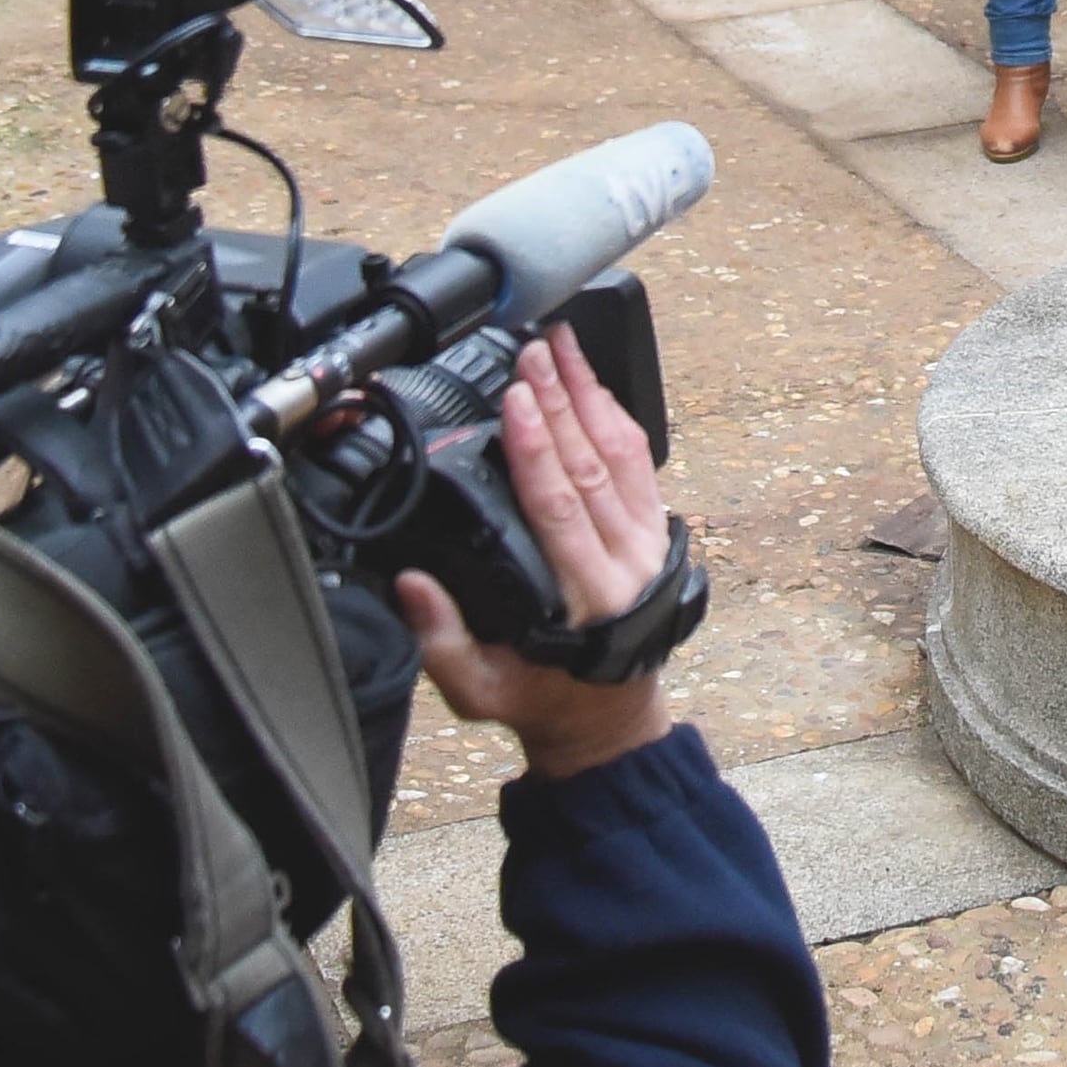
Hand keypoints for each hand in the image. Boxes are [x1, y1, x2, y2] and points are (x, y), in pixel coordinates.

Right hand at [399, 332, 680, 782]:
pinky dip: (616, 415)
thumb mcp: (480, 691)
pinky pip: (639, 462)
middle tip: (534, 353)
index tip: (517, 400)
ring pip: (619, 454)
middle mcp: (624, 564)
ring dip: (588, 394)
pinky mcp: (656, 528)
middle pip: (590, 466)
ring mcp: (647, 542)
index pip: (559, 505)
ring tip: (561, 347)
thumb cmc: (542, 699)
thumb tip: (410, 584)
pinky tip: (592, 381)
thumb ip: (441, 642)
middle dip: (560, 402)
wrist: (609, 720)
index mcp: (584, 599)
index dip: (537, 448)